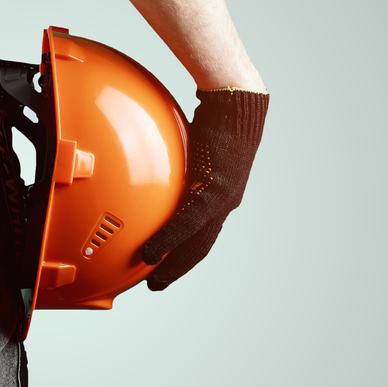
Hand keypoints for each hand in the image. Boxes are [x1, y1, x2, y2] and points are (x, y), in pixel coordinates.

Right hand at [141, 87, 268, 289]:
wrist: (236, 101)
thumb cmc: (215, 117)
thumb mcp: (193, 145)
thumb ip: (176, 162)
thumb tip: (151, 157)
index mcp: (220, 194)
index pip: (202, 233)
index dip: (185, 253)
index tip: (165, 266)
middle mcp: (225, 201)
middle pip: (200, 246)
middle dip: (178, 269)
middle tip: (156, 285)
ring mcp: (223, 198)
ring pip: (195, 242)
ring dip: (173, 264)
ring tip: (152, 279)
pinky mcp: (216, 190)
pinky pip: (188, 222)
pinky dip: (169, 240)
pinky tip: (151, 253)